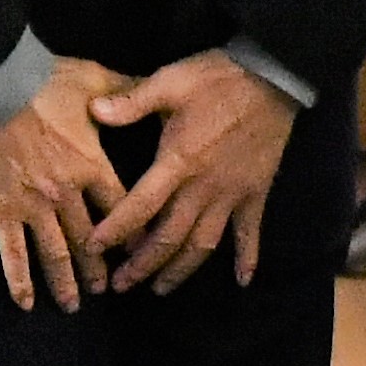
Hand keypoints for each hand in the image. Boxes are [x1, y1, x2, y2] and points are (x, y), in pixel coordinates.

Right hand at [0, 55, 125, 312]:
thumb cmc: (46, 80)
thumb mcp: (95, 79)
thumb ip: (127, 91)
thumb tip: (154, 87)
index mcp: (93, 166)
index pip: (122, 208)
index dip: (134, 232)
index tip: (143, 251)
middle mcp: (68, 195)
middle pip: (90, 241)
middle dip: (99, 269)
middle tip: (106, 289)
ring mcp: (34, 206)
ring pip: (55, 254)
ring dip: (65, 283)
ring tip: (72, 304)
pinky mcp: (2, 211)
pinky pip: (12, 253)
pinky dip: (19, 281)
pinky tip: (25, 303)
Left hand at [84, 49, 297, 294]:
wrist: (273, 76)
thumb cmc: (217, 78)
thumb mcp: (170, 81)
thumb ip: (131, 101)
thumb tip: (92, 110)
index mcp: (178, 161)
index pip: (140, 206)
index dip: (115, 230)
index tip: (94, 248)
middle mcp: (203, 187)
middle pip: (169, 237)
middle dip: (142, 265)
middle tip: (120, 285)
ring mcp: (232, 194)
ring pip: (204, 244)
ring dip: (181, 270)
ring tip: (160, 288)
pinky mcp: (256, 193)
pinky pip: (251, 233)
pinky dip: (247, 258)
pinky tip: (242, 281)